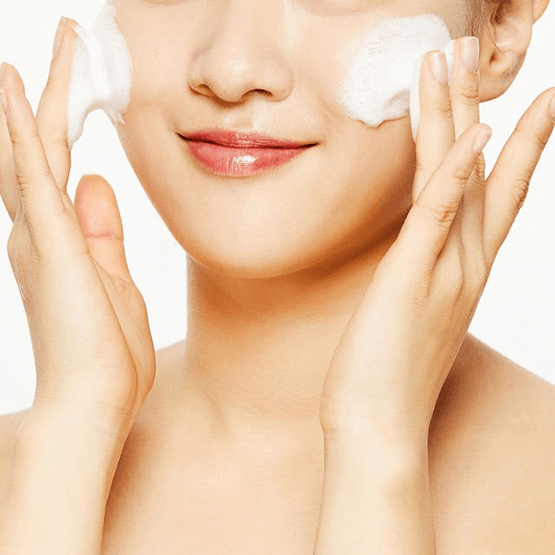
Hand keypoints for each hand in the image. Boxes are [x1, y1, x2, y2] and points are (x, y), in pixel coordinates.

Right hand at [0, 18, 154, 429]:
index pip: (57, 171)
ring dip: (30, 100)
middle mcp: (41, 232)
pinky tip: (13, 88)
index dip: (59, 129)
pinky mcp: (52, 243)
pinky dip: (18, 129)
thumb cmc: (108, 353)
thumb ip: (104, 232)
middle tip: (62, 47)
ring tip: (26, 54)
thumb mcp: (115, 282)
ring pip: (31, 151)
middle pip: (41, 150)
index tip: (74, 96)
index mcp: (61, 242)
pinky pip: (33, 174)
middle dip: (48, 97)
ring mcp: (42, 236)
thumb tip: (97, 182)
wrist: (96, 402)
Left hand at [319, 36, 554, 443]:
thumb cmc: (387, 373)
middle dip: (478, 109)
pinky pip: (437, 217)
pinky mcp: (411, 281)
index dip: (509, 147)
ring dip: (460, 118)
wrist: (378, 427)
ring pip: (459, 179)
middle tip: (472, 55)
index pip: (491, 196)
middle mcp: (463, 266)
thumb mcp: (409, 315)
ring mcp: (443, 272)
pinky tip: (470, 134)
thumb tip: (413, 256)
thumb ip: (419, 278)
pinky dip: (456, 174)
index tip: (517, 105)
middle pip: (480, 171)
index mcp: (460, 271)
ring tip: (454, 64)